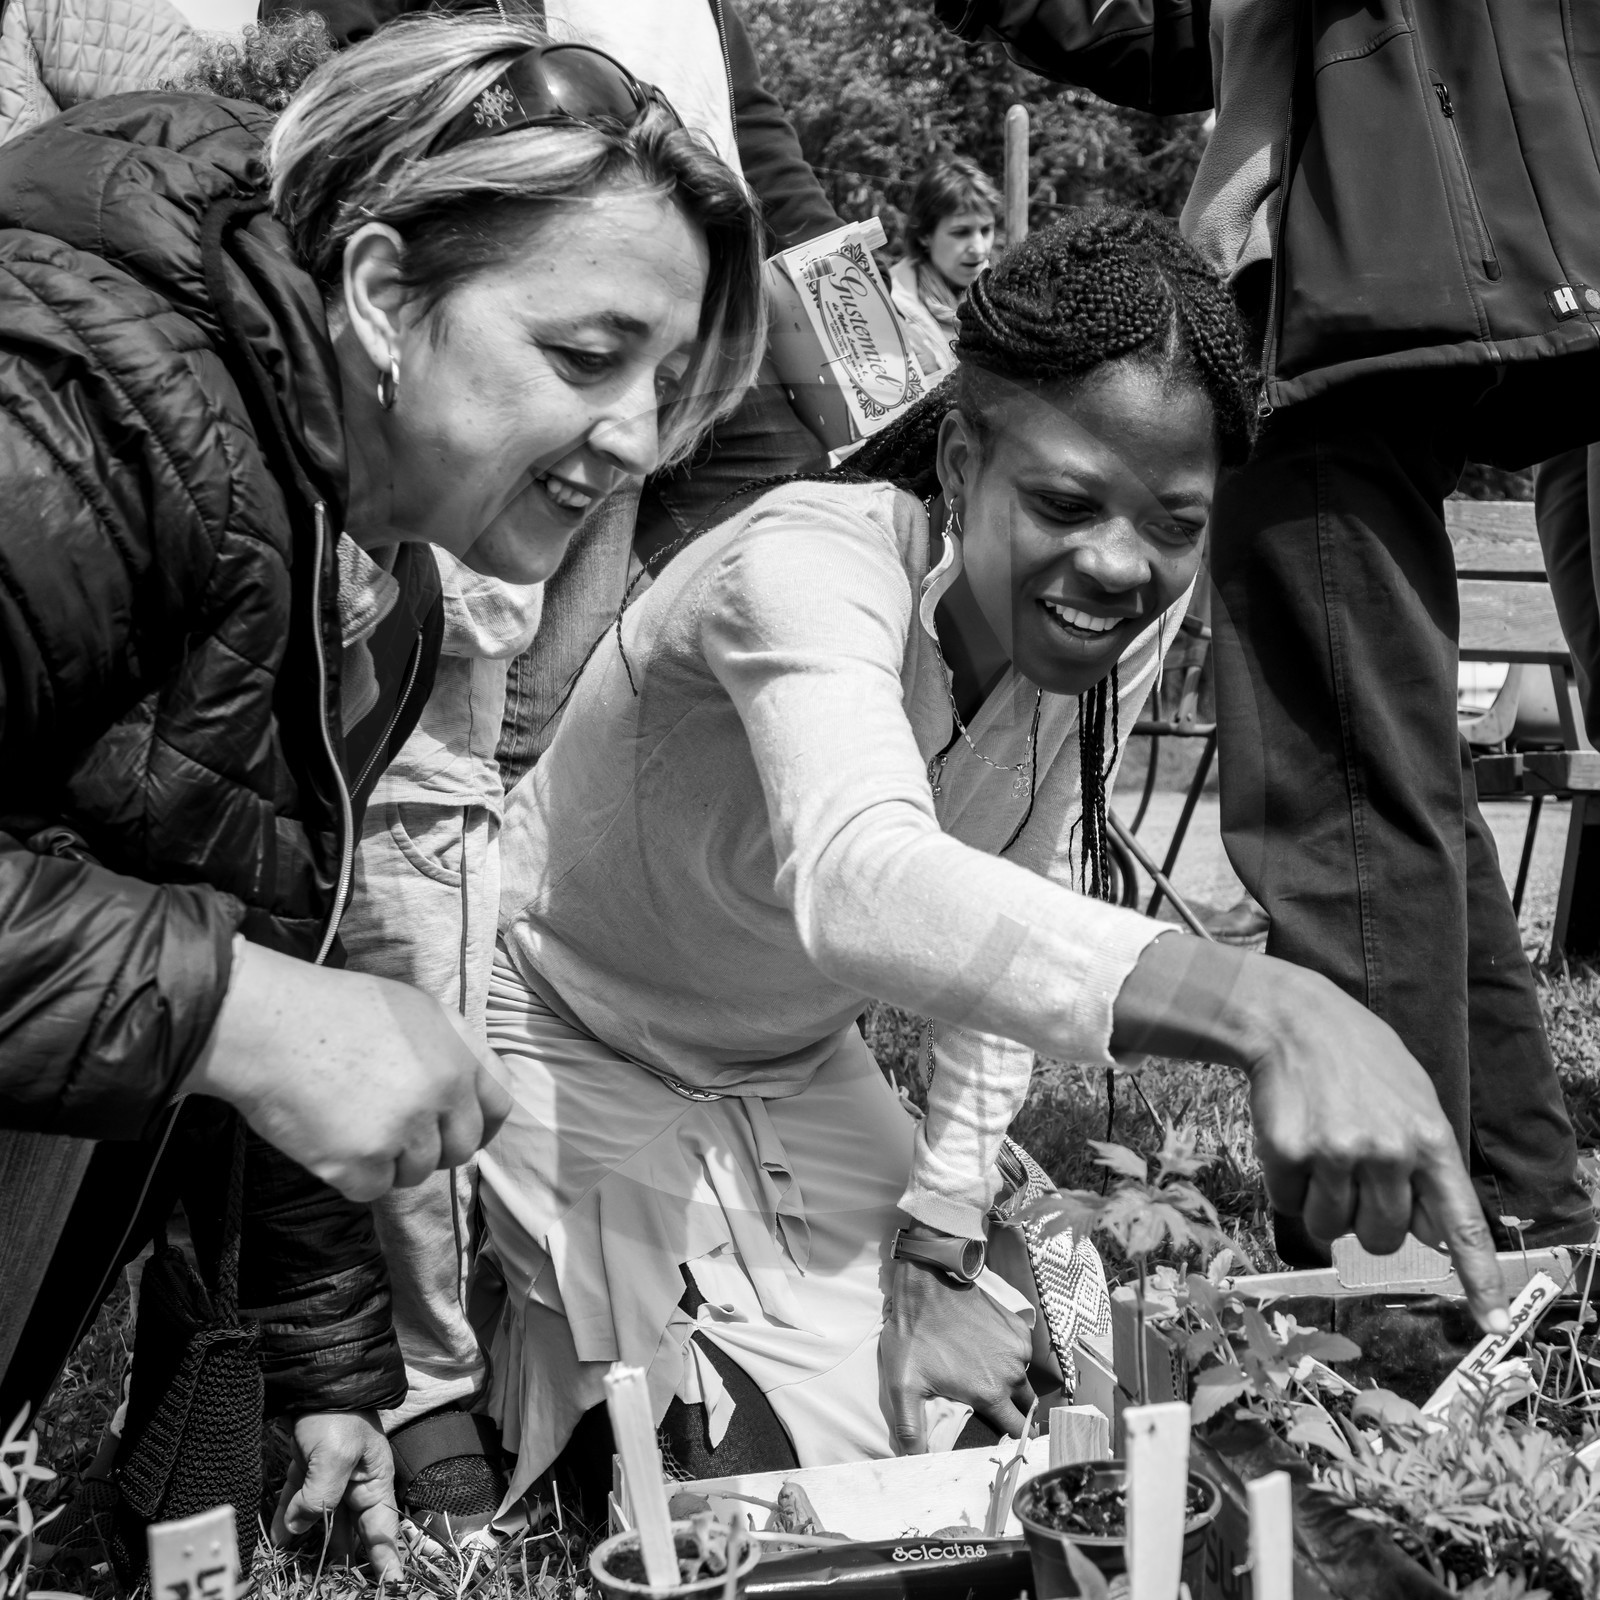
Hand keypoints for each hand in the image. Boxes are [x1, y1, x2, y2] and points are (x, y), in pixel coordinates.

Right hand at [185, 938, 511, 1201]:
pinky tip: (328, 1138)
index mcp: (459, 1052)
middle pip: (462, 1148)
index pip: (500, 1104)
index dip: (481, 1122)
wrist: (267, 1024)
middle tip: (393, 1132)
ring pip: (416, 1173)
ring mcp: (405, 1130)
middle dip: (433, 1148)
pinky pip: (373, 1190)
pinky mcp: (363, 1163)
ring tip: (350, 1121)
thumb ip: (448, 1050)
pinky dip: (350, 1176)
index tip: (458, 1132)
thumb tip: (464, 1092)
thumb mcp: (411, 1010)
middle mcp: (443, 1092)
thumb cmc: (330, 1009)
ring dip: (387, 1161)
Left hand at [271, 1411, 400, 1581]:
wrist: (319, 1378)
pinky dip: (289, 1522)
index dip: (387, 1559)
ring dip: (311, 1543)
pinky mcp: (309, 1470)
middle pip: (352, 1531)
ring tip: (301, 1571)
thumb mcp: (336, 1456)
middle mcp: (357, 1485)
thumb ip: (322, 1497)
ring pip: (323, 1520)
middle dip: (343, 1558)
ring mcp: (332, 1478)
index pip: (383, 1529)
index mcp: (375, 1481)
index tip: (392, 1585)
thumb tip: (299, 1528)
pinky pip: (300, 1503)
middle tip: (331, 1584)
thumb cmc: (338, 1415)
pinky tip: (279, 1539)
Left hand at [881, 1253, 1033, 1453]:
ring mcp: (1018, 1347)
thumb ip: (910, 1427)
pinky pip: (1022, 1352)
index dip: (1011, 1440)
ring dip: (1011, 1382)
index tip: (1004, 1442)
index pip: (1016, 1431)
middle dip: (1014, 1413)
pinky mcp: (1018, 1326)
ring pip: (1023, 1378)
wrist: (928, 1283)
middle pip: (1025, 1407)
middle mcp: (1012, 1372)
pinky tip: (988, 1351)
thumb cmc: (914, 1334)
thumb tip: (913, 1461)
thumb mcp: (903, 1383)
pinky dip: (1011, 1356)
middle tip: (995, 1409)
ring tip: (985, 1376)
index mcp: (990, 1393)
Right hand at [1241, 963, 1506, 1327]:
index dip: (1479, 1280)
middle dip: (1364, 1221)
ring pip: (1330, 1229)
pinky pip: (1288, 1204)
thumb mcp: (1415, 1100)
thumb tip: (1431, 1236)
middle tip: (1351, 1177)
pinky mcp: (1289, 1153)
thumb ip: (1428, 1164)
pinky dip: (1287, 1184)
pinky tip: (1293, 1140)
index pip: (1462, 1225)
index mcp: (1430, 1140)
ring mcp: (1336, 1153)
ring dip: (1321, 1206)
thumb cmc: (1360, 1061)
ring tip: (1319, 1153)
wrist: (1294, 1020)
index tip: (1494, 1325)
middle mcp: (1388, 1152)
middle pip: (1382, 1239)